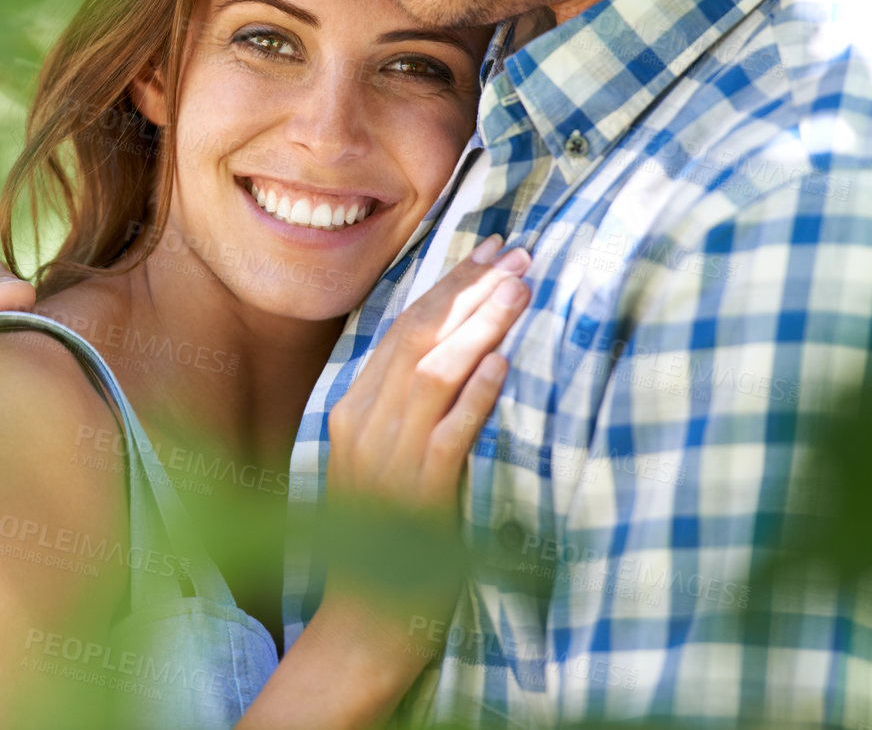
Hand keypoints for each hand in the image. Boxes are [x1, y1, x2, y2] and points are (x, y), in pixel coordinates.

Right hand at [318, 236, 529, 645]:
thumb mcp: (387, 457)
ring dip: (478, 326)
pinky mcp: (417, 493)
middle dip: (469, 290)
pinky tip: (502, 364)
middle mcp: (363, 423)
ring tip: (519, 290)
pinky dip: (474, 394)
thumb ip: (411, 407)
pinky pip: (448, 433)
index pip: (403, 327)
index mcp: (352, 409)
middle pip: (417, 336)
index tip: (490, 251)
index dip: (448, 284)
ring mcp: (387, 457)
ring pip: (432, 372)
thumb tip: (464, 350)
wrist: (367, 619)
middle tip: (517, 254)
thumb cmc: (384, 539)